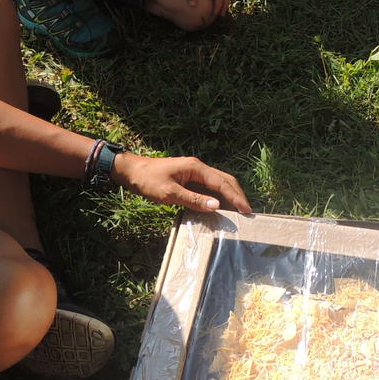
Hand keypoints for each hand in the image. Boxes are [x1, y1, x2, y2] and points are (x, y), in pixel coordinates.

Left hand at [115, 153, 254, 214]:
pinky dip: (218, 196)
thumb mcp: (170, 193)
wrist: (131, 171)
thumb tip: (217, 206)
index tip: (247, 210)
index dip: (236, 197)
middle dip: (237, 195)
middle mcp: (198, 168)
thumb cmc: (148, 181)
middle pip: (225, 180)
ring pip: (218, 183)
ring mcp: (194, 172)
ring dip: (229, 195)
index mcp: (196, 168)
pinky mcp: (189, 178)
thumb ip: (194, 199)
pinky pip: (208, 187)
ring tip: (238, 211)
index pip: (222, 183)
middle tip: (248, 211)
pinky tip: (220, 207)